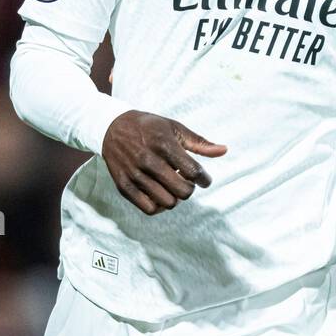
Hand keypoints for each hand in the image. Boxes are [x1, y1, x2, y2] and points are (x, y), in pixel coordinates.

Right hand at [100, 110, 224, 214]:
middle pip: (182, 191)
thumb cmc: (148, 127)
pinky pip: (149, 209)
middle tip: (186, 181)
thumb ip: (199, 143)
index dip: (204, 179)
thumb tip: (224, 150)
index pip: (193, 172)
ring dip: (175, 197)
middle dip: (190, 188)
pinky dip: (159, 205)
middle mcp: (148, 160)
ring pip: (168, 203)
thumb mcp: (174, 128)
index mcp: (164, 144)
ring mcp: (134, 175)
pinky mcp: (124, 186)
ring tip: (171, 185)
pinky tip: (160, 193)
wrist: (111, 127)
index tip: (204, 179)